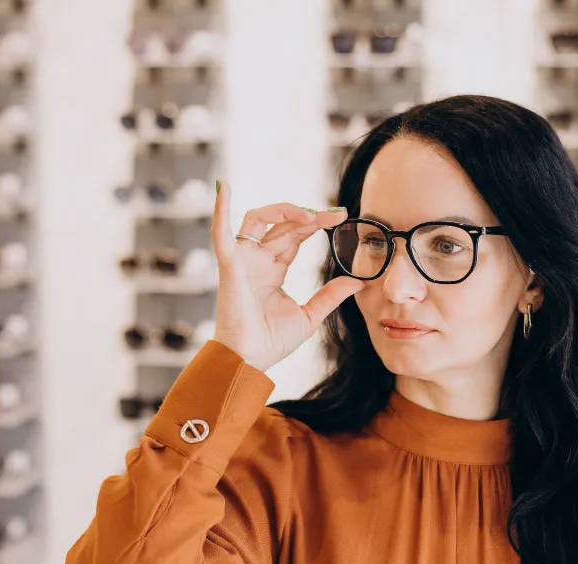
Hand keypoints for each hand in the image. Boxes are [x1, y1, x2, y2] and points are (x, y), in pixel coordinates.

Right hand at [209, 181, 363, 371]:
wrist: (248, 360)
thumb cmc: (270, 341)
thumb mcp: (309, 316)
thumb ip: (330, 296)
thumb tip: (358, 282)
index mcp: (274, 270)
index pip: (295, 236)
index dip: (316, 224)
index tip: (341, 216)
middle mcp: (258, 260)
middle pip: (283, 225)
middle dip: (309, 216)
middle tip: (335, 214)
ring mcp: (243, 260)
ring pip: (258, 219)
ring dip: (283, 211)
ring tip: (310, 215)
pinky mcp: (230, 266)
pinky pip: (220, 233)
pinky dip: (219, 209)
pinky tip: (224, 188)